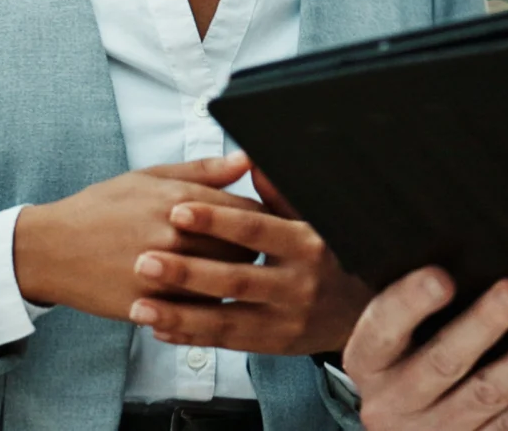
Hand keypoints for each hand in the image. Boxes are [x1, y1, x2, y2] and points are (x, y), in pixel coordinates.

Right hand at [12, 154, 264, 319]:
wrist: (50, 250)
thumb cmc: (101, 208)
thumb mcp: (149, 177)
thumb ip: (203, 171)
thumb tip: (247, 160)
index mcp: (179, 200)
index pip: (248, 213)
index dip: (259, 219)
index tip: (257, 224)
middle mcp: (175, 236)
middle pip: (245, 250)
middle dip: (249, 249)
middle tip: (239, 249)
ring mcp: (164, 274)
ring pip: (226, 283)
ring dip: (230, 279)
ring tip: (220, 270)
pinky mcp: (152, 305)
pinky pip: (199, 310)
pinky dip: (205, 302)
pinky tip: (195, 292)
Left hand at [128, 168, 373, 355]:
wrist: (366, 311)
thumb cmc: (331, 257)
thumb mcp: (315, 220)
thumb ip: (280, 195)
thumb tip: (251, 162)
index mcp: (307, 243)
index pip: (256, 229)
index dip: (217, 220)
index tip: (178, 209)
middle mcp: (299, 284)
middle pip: (236, 278)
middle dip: (187, 272)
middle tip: (145, 260)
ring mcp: (287, 319)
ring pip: (226, 318)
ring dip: (180, 314)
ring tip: (141, 305)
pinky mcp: (275, 344)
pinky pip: (227, 341)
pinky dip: (192, 337)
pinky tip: (160, 328)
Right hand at [343, 269, 507, 430]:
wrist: (419, 421)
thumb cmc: (418, 348)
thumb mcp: (403, 332)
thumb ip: (421, 301)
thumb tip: (481, 251)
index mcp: (368, 362)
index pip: (382, 329)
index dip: (409, 303)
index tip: (440, 277)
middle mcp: (392, 404)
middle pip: (442, 363)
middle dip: (485, 325)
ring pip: (487, 395)